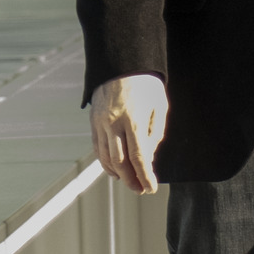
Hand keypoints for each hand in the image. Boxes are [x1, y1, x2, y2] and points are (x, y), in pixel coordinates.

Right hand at [90, 74, 167, 193]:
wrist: (121, 63)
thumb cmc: (146, 84)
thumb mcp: (159, 105)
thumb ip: (155, 133)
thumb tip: (148, 157)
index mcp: (133, 119)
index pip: (139, 157)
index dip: (145, 176)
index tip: (152, 188)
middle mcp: (113, 123)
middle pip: (120, 161)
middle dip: (131, 180)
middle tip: (141, 190)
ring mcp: (100, 122)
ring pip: (106, 157)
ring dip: (118, 174)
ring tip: (130, 182)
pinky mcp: (93, 121)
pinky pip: (98, 147)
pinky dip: (105, 162)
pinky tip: (115, 170)